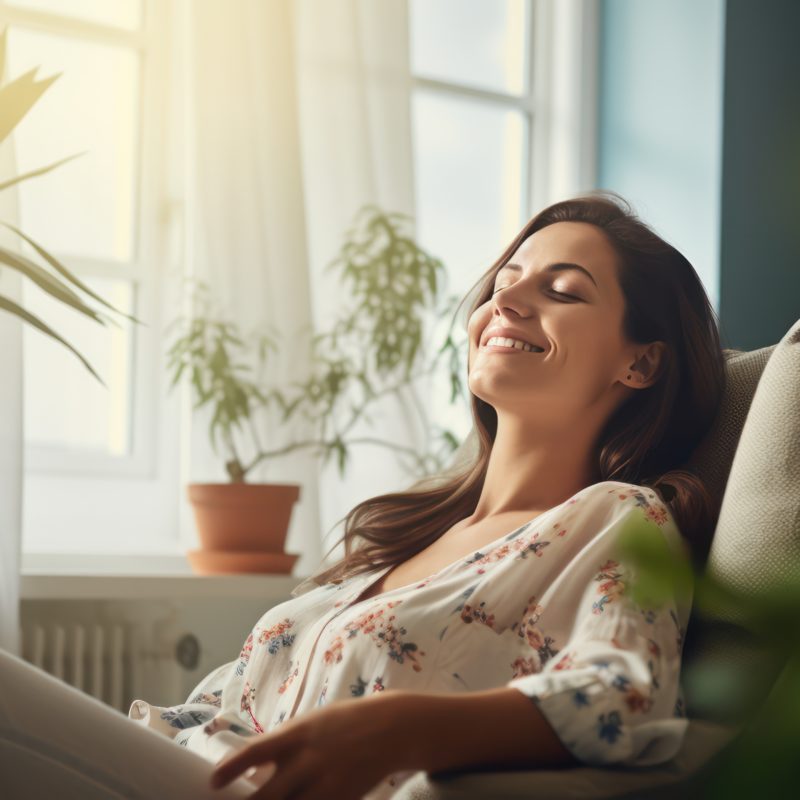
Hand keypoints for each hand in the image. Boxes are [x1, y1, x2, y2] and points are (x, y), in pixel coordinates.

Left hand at [208, 693, 406, 798]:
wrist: (389, 728)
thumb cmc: (343, 723)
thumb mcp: (310, 723)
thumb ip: (282, 746)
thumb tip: (249, 769)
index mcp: (297, 734)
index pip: (256, 751)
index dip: (231, 768)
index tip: (213, 782)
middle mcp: (309, 760)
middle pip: (268, 796)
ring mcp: (326, 784)